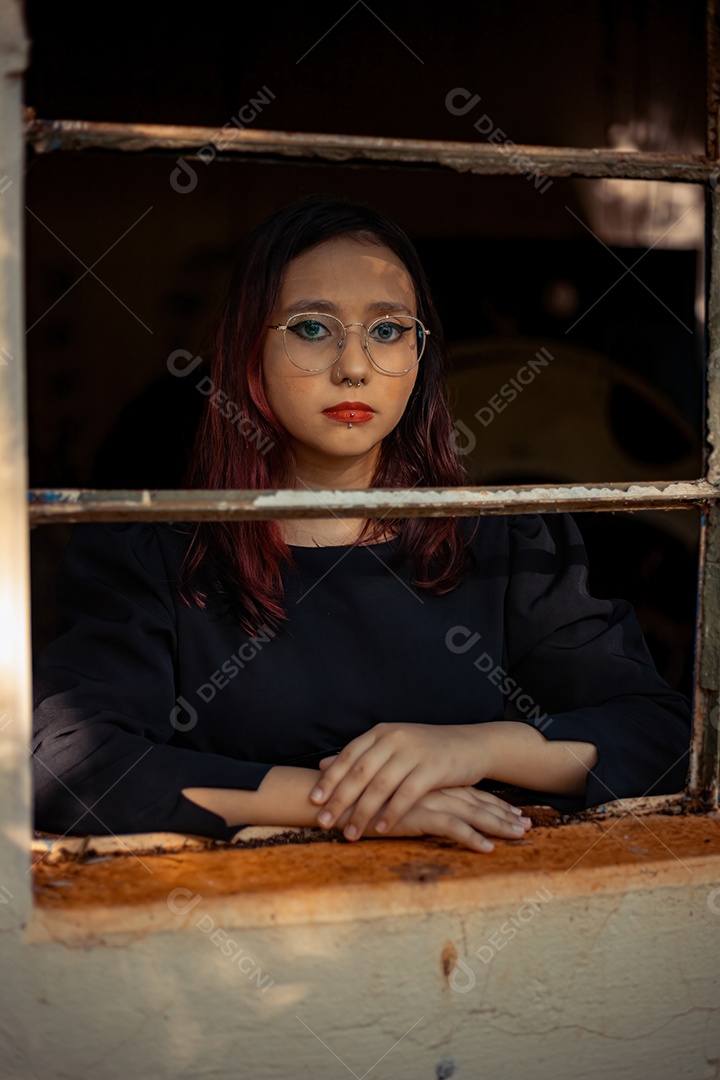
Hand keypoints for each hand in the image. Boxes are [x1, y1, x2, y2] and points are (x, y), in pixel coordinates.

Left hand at [310, 722, 494, 839]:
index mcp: (381, 732)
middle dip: (339, 799)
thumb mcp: (392, 746)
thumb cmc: (426, 749)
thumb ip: (359, 755)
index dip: (329, 778)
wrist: (471, 744)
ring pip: (380, 786)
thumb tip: (322, 764)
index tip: (313, 801)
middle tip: (323, 822)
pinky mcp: (432, 769)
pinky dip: (392, 813)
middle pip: (359, 772)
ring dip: (362, 812)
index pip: (348, 756)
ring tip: (349, 834)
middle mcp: (394, 739)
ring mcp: (413, 753)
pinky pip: (406, 795)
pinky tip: (381, 830)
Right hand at [353, 785, 531, 851]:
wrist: (333, 796)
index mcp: (426, 780)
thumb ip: (404, 798)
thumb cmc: (356, 800)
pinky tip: (488, 849)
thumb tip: (419, 806)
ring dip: (498, 825)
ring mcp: (425, 798)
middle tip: (528, 825)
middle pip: (475, 800)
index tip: (514, 811)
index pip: (466, 791)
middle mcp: (430, 786)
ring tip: (520, 836)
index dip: (491, 802)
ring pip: (470, 812)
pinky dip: (471, 838)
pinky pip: (451, 827)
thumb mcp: (387, 798)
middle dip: (503, 813)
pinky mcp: (416, 813)